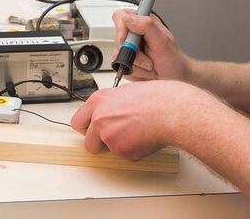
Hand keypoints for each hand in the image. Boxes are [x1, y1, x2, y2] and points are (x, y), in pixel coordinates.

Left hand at [70, 80, 208, 159]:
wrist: (170, 110)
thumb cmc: (156, 99)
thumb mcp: (127, 92)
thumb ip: (112, 105)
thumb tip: (111, 112)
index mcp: (99, 100)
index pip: (78, 121)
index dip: (87, 128)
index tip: (93, 131)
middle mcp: (99, 117)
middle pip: (87, 141)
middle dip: (98, 143)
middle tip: (114, 138)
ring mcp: (108, 134)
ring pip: (106, 150)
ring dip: (117, 147)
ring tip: (135, 134)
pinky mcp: (120, 149)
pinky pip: (123, 155)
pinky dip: (133, 151)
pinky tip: (143, 138)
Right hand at [112, 8, 192, 82]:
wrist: (175, 76)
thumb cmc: (173, 59)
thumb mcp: (163, 41)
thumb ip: (147, 26)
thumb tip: (128, 18)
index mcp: (142, 23)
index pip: (120, 17)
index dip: (120, 28)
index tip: (127, 40)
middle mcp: (133, 34)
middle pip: (118, 40)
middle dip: (134, 54)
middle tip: (149, 58)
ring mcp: (129, 49)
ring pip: (118, 57)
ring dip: (137, 66)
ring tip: (150, 65)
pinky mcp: (126, 62)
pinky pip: (121, 69)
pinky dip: (135, 73)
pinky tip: (146, 71)